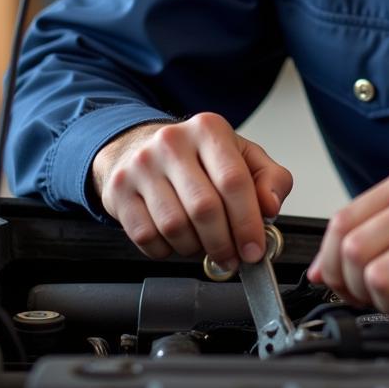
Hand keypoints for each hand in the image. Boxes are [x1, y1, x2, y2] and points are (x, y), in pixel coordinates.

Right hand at [91, 112, 292, 269]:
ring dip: (196, 248)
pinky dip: (168, 250)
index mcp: (208, 129)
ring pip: (174, 226)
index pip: (234, 181)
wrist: (140, 147)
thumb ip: (270, 179)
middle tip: (233, 258)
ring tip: (206, 246)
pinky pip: (146, 237)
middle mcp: (172, 142)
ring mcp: (141, 166)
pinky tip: (179, 241)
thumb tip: (271, 207)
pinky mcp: (118, 191)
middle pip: (204, 208)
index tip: (255, 249)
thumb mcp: (243, 156)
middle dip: (224, 243)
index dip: (248, 222)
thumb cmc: (198, 156)